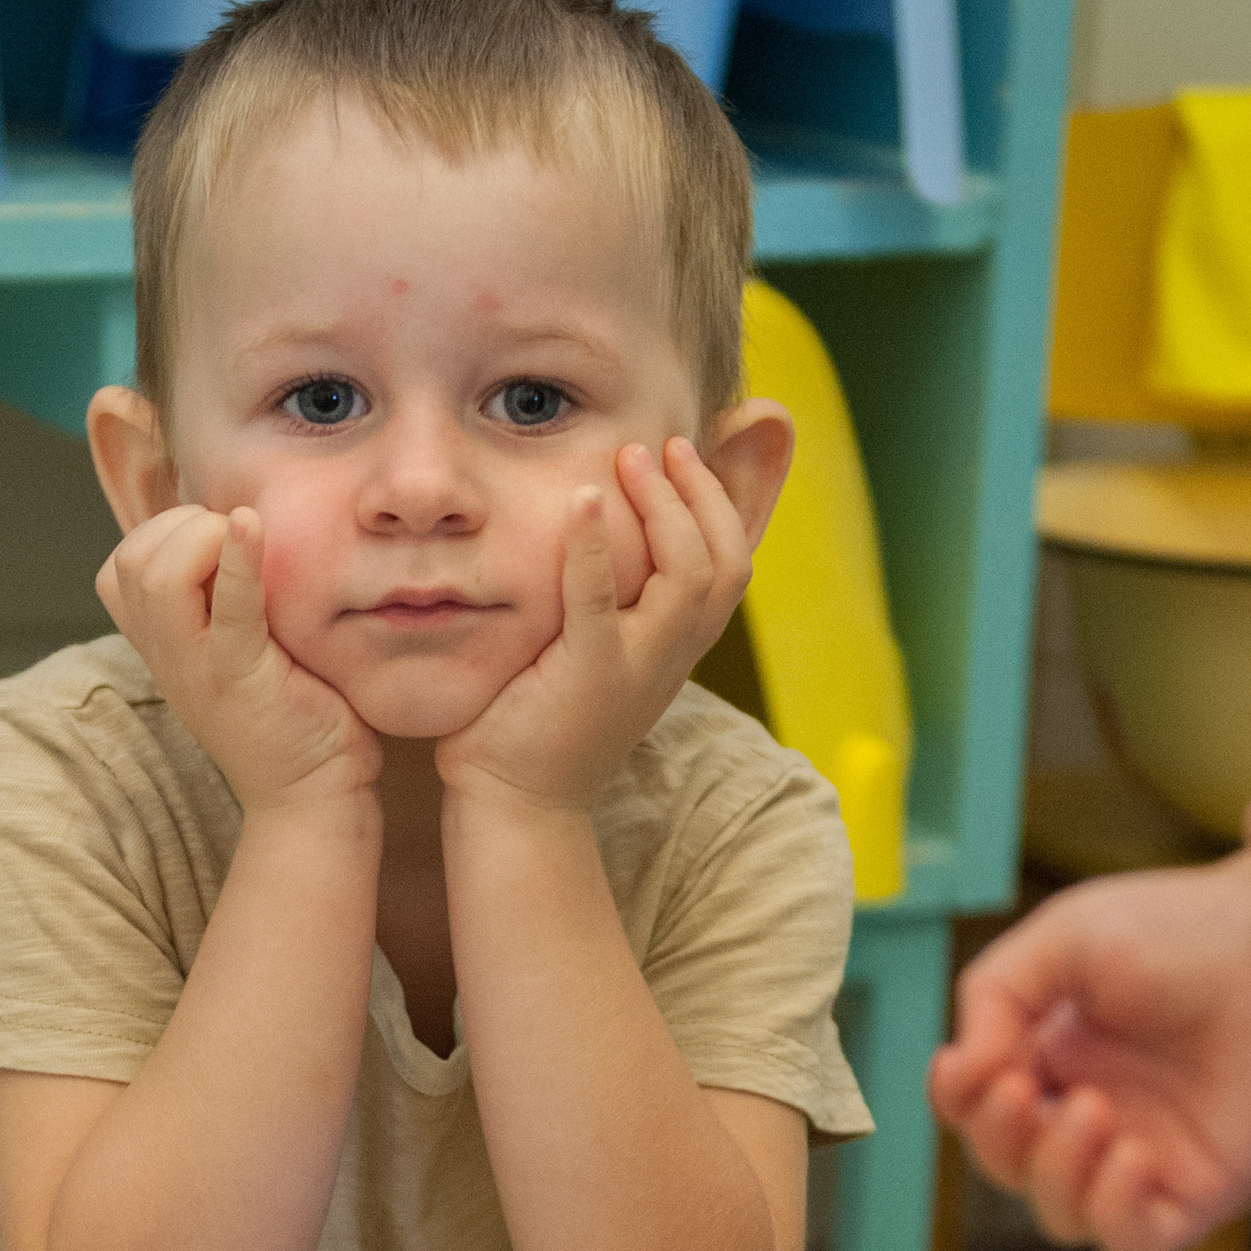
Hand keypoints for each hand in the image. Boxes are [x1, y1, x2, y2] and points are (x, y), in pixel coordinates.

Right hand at [97, 501, 378, 816]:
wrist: (316, 796)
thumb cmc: (296, 714)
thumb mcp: (245, 648)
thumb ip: (229, 599)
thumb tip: (245, 526)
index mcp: (163, 646)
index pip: (120, 569)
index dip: (164, 533)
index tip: (220, 543)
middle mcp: (167, 656)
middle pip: (127, 563)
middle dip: (180, 525)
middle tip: (234, 543)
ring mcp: (196, 668)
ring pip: (154, 577)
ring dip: (201, 537)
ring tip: (247, 545)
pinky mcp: (239, 675)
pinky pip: (225, 606)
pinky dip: (236, 557)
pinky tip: (252, 527)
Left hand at [434, 436, 749, 812]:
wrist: (518, 804)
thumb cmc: (543, 722)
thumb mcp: (597, 654)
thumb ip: (615, 604)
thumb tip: (604, 533)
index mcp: (678, 649)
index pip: (732, 565)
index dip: (718, 503)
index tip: (679, 456)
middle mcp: (672, 657)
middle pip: (726, 561)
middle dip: (699, 492)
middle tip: (657, 446)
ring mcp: (636, 667)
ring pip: (690, 574)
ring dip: (664, 508)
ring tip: (629, 461)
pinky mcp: (588, 674)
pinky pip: (601, 599)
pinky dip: (594, 544)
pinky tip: (580, 500)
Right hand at [928, 852, 1250, 1250]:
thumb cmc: (1189, 928)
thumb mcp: (1064, 940)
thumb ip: (994, 996)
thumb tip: (964, 1070)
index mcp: (1060, 1058)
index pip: (982, 1111)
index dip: (960, 1103)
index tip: (964, 1068)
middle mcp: (1099, 1114)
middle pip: (1011, 1169)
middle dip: (1000, 1138)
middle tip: (1025, 1090)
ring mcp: (1149, 1158)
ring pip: (1063, 1216)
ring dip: (1053, 1174)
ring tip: (1090, 1112)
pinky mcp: (1201, 1191)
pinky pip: (1132, 1243)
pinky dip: (1111, 1212)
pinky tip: (1127, 1155)